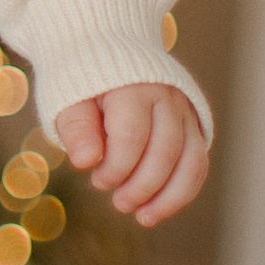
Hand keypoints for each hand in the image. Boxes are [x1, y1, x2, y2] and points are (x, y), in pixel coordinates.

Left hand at [53, 82, 209, 225]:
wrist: (103, 46)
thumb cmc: (80, 79)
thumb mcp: (67, 97)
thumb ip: (76, 127)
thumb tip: (84, 162)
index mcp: (131, 86)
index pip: (132, 136)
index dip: (115, 168)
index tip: (95, 180)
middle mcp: (165, 96)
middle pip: (165, 151)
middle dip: (142, 186)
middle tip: (119, 204)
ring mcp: (183, 109)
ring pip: (191, 161)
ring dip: (170, 197)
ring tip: (144, 217)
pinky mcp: (192, 122)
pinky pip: (197, 162)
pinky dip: (183, 190)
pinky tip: (160, 208)